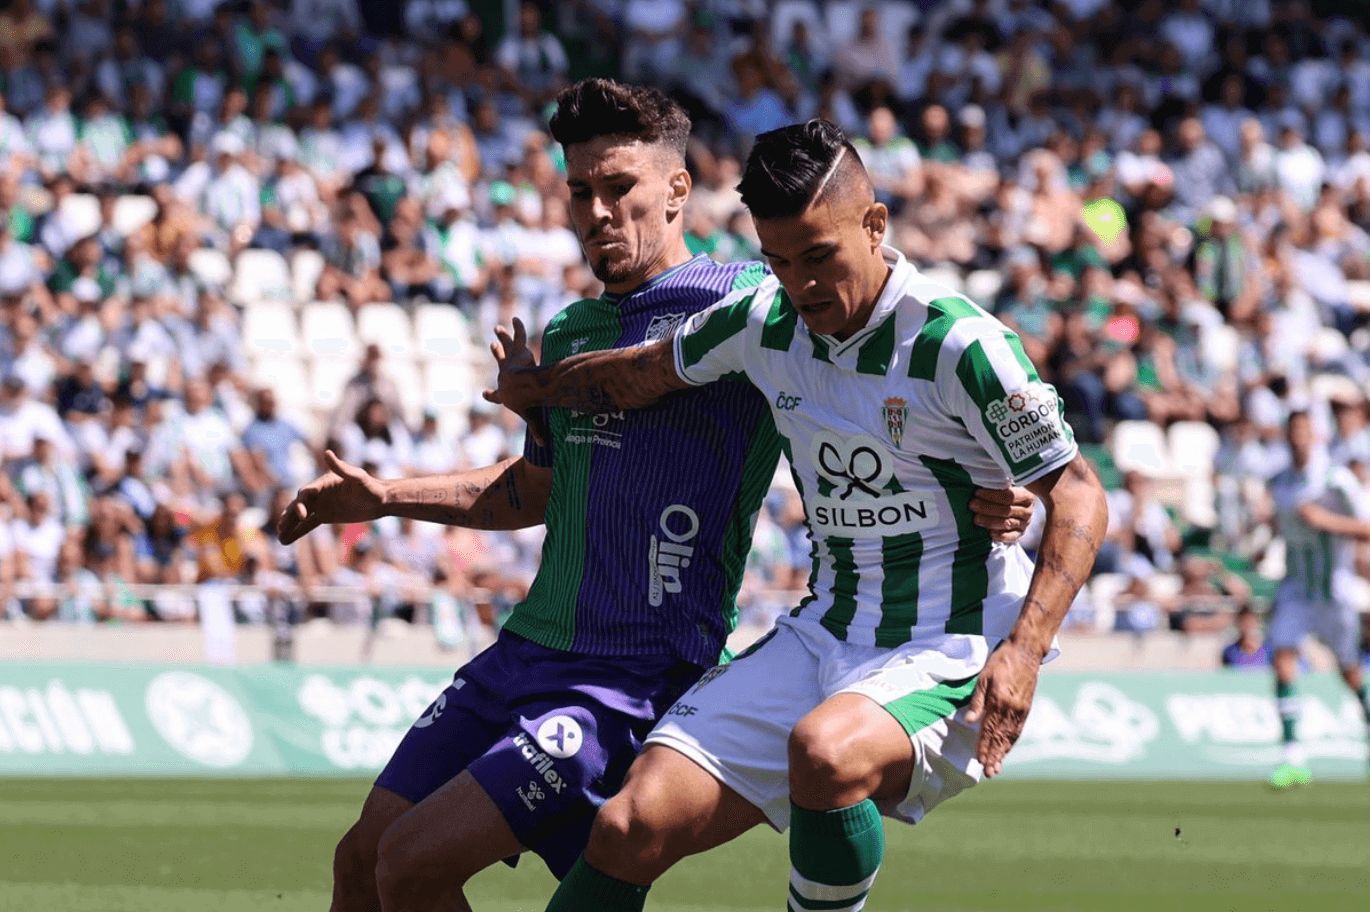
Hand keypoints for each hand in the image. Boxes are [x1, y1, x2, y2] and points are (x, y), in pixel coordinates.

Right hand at [277, 450, 386, 544]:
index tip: (301, 515)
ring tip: (279, 536)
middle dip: (289, 515)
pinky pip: (308, 525)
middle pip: (299, 504)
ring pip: (300, 516)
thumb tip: (327, 452)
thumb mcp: (358, 478)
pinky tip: (285, 540)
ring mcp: (320, 505)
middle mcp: (319, 493)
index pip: (306, 493)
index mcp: (323, 482)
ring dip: (289, 525)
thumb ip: (342, 468)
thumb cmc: (371, 487)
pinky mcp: (325, 516)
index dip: (300, 503)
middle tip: (281, 526)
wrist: (380, 501)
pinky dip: (297, 532)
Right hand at [482, 317, 547, 444]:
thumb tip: (545, 446)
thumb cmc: (526, 403)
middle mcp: (504, 374)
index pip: (495, 395)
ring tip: (498, 328)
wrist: (524, 387)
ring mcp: (511, 362)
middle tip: (492, 346)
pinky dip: (517, 327)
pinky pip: (519, 337)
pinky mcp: (520, 352)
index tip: (485, 394)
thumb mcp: (532, 417)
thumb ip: (538, 430)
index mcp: (505, 392)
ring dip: (502, 337)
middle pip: (499, 362)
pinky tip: (516, 318)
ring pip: (506, 346)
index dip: (490, 395)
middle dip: (495, 354)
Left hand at [965, 641, 1041, 777]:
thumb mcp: (983, 677)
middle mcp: (1012, 709)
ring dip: (1003, 753)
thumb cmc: (1001, 661)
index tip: (980, 761)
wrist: (1026, 651)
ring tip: (997, 767)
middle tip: (990, 773)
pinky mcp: (1027, 707)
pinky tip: (1007, 750)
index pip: (989, 729)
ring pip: (1011, 736)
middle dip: (994, 756)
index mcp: (999, 701)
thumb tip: (968, 722)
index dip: (984, 746)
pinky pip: (1019, 729)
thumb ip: (976, 701)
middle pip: (1001, 737)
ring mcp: (1021, 709)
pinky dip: (1012, 742)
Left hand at [970, 486, 1034, 542]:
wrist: (1014, 506)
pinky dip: (1000, 536)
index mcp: (1026, 496)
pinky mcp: (1020, 534)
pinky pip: (1011, 537)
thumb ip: (998, 485)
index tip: (977, 493)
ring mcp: (1025, 524)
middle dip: (986, 508)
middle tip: (972, 505)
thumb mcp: (1005, 486)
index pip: (1009, 496)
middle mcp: (1028, 511)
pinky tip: (989, 533)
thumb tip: (983, 480)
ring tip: (976, 518)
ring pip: (1007, 523)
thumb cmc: (1005, 493)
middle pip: (1006, 510)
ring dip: (989, 521)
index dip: (991, 495)